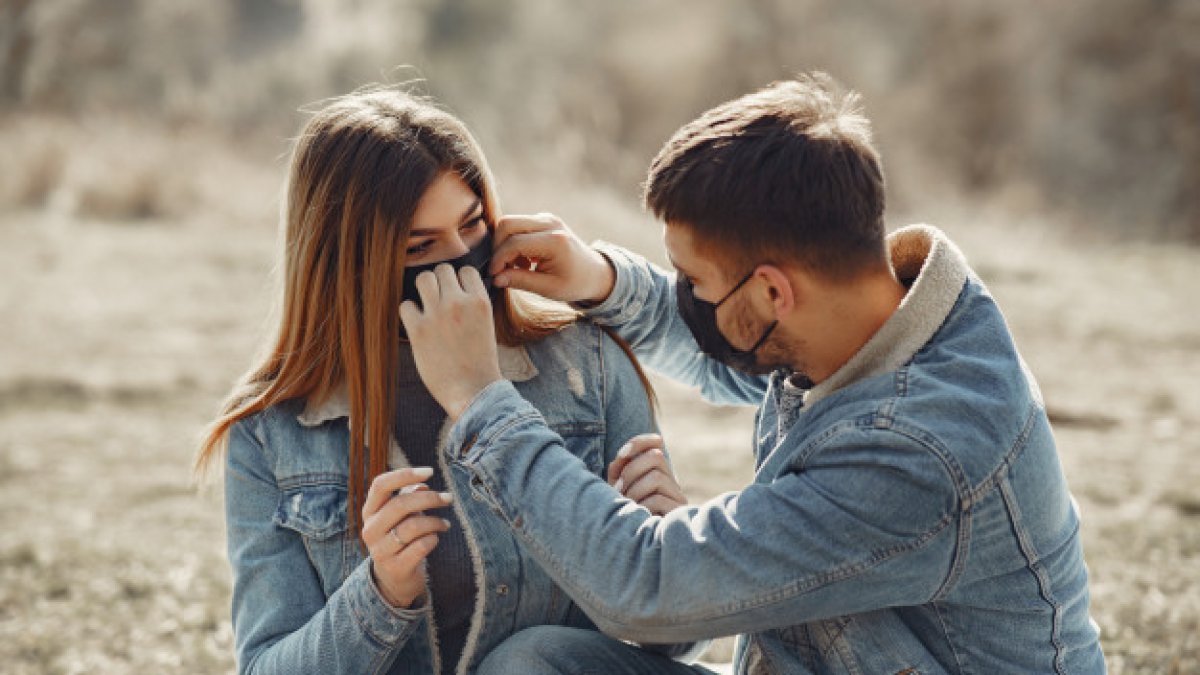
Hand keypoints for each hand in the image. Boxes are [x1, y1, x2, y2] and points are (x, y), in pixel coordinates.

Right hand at [361, 467, 453, 607]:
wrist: (394, 579)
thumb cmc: (399, 538)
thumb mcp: (401, 516)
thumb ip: (408, 497)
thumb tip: (422, 484)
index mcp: (370, 512)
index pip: (380, 485)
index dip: (404, 474)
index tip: (430, 472)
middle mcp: (371, 530)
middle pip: (400, 504)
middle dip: (429, 499)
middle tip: (448, 498)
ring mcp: (380, 550)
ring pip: (412, 526)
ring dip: (435, 521)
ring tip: (445, 524)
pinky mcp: (396, 568)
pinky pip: (421, 546)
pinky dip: (433, 539)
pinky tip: (436, 538)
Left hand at [399, 264, 502, 419]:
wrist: (473, 391)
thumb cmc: (481, 363)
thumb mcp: (487, 326)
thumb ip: (474, 305)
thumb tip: (458, 289)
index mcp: (480, 302)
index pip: (466, 271)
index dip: (460, 280)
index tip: (457, 293)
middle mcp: (458, 303)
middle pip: (442, 270)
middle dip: (440, 282)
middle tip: (439, 299)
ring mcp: (437, 315)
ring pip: (423, 279)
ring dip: (423, 290)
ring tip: (427, 306)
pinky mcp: (418, 330)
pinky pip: (405, 305)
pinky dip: (409, 313)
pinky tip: (417, 324)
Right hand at [489, 213, 614, 303]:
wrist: (595, 273)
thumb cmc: (575, 283)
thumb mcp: (548, 288)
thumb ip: (521, 281)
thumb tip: (495, 278)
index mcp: (555, 241)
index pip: (514, 243)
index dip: (499, 260)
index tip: (494, 275)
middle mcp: (550, 223)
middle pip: (507, 224)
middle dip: (497, 247)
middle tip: (501, 269)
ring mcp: (547, 218)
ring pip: (510, 222)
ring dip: (505, 245)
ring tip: (517, 267)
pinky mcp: (543, 219)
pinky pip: (518, 225)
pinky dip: (513, 242)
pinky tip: (524, 261)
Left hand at [607, 434, 687, 515]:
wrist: (637, 554)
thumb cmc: (624, 520)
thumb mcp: (617, 492)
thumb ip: (618, 472)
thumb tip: (622, 455)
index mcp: (657, 475)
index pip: (654, 446)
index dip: (639, 442)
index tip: (622, 453)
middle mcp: (671, 485)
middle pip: (655, 457)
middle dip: (631, 471)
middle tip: (618, 490)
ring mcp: (678, 499)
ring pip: (656, 477)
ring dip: (634, 491)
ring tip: (627, 506)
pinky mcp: (679, 515)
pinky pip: (658, 499)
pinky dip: (642, 505)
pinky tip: (638, 516)